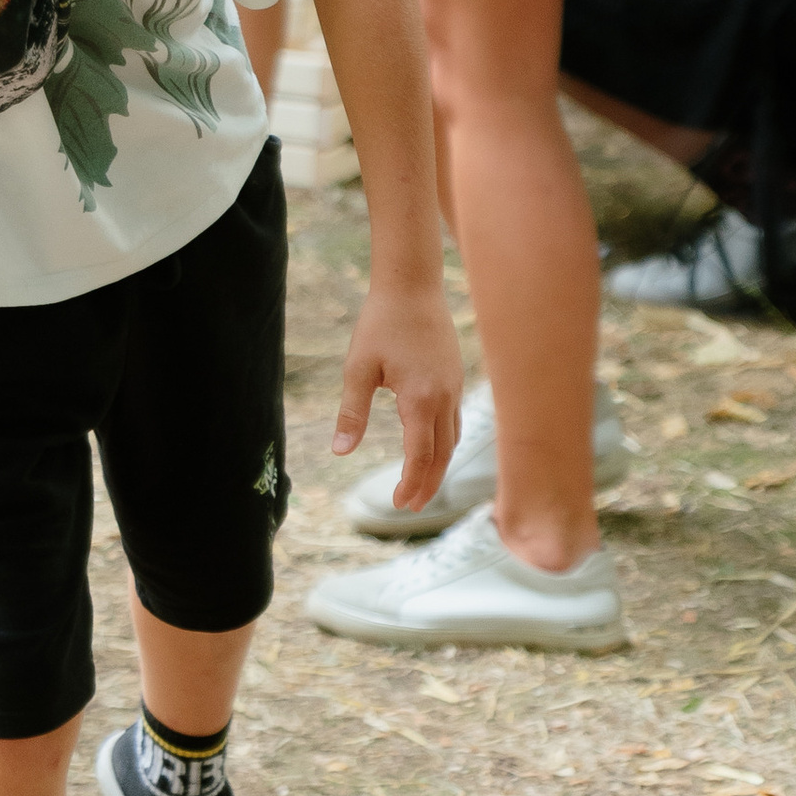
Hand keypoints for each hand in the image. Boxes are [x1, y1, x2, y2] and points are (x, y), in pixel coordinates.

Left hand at [330, 274, 460, 511]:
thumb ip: (352, 412)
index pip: (421, 456)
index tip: (399, 505)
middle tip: (411, 508)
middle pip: (442, 455)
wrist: (411, 286)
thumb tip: (340, 451)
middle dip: (428, 484)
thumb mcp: (358, 368)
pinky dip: (446, 443)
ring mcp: (454, 387)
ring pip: (453, 439)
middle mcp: (444, 398)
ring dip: (439, 466)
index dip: (412, 484)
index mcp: (421, 400)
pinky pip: (455, 420)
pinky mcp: (455, 377)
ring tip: (422, 486)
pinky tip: (433, 448)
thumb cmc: (381, 323)